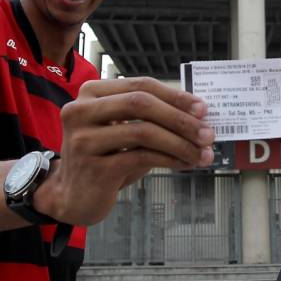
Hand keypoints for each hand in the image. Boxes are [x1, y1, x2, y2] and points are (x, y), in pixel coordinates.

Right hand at [34, 77, 214, 224]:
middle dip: (180, 118)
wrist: (72, 196)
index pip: (140, 84)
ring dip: (180, 142)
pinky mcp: (93, 167)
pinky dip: (170, 159)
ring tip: (203, 153)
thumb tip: (197, 116)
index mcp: (91, 93)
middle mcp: (81, 111)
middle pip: (141, 104)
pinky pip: (141, 157)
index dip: (174, 95)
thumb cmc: (105, 159)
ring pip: (143, 132)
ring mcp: (84, 139)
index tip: (203, 109)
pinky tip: (185, 164)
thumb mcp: (124, 131)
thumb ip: (151, 118)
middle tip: (208, 133)